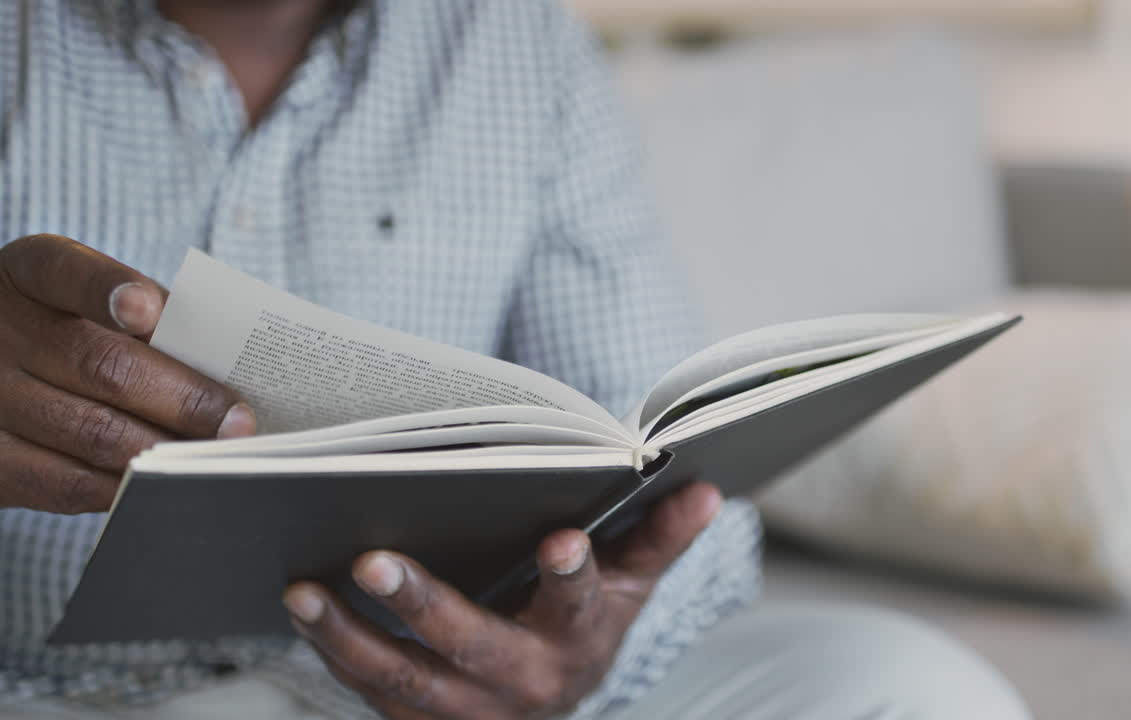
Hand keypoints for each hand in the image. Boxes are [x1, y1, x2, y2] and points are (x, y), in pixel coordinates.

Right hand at [0, 234, 255, 512]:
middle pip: (102, 367)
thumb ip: (148, 317)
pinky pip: (66, 484)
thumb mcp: (89, 302)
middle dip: (185, 399)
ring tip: (217, 455)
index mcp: (31, 275)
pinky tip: (167, 481)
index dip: (108, 290)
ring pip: (93, 433)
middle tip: (239, 422)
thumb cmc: (67, 330)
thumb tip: (226, 365)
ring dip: (167, 449)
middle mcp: (1, 331)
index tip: (148, 310)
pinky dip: (127, 486)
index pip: (68, 273)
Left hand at [284, 482, 722, 719]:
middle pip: (471, 645)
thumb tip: (704, 487)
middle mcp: (522, 681)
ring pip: (404, 678)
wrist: (550, 706)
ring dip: (350, 636)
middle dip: (423, 604)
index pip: (581, 604)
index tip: (562, 540)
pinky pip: (372, 694)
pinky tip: (301, 612)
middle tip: (374, 559)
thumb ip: (660, 536)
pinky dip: (334, 654)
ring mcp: (467, 711)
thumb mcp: (631, 586)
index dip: (574, 575)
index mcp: (579, 638)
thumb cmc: (587, 627)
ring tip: (302, 590)